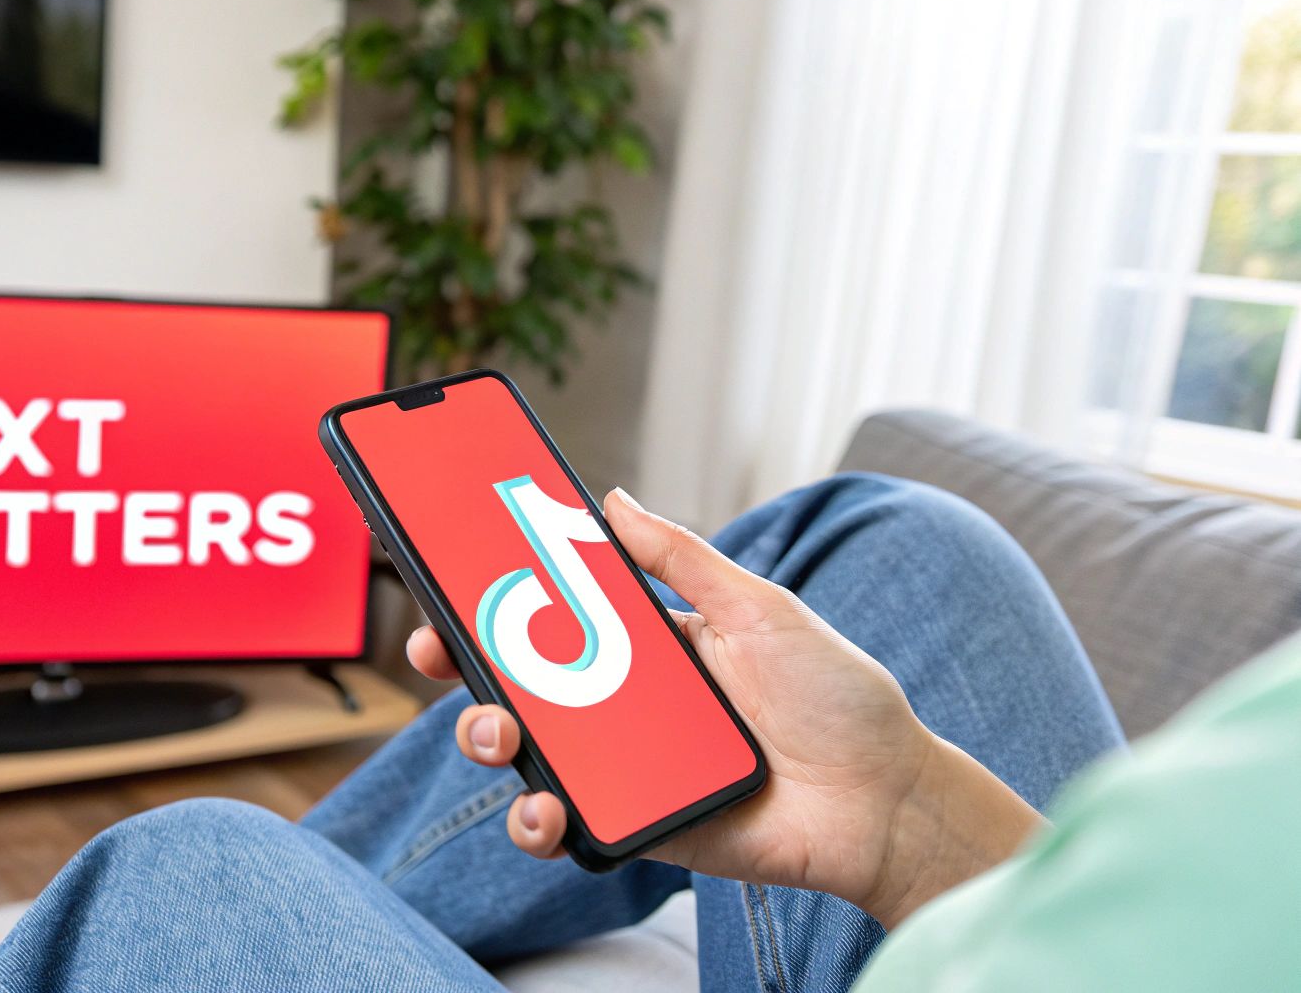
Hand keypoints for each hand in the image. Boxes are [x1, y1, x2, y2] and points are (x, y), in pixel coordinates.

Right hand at [407, 488, 1040, 928]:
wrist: (884, 802)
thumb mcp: (759, 608)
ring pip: (526, 752)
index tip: (448, 572)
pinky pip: (564, 824)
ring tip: (497, 729)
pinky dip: (537, 819)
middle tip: (438, 648)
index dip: (494, 596)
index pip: (552, 614)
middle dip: (461, 663)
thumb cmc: (836, 698)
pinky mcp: (634, 825)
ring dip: (486, 736)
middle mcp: (623, 704)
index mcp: (647, 645)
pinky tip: (544, 805)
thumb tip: (613, 498)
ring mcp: (623, 767)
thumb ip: (681, 559)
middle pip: (519, 680)